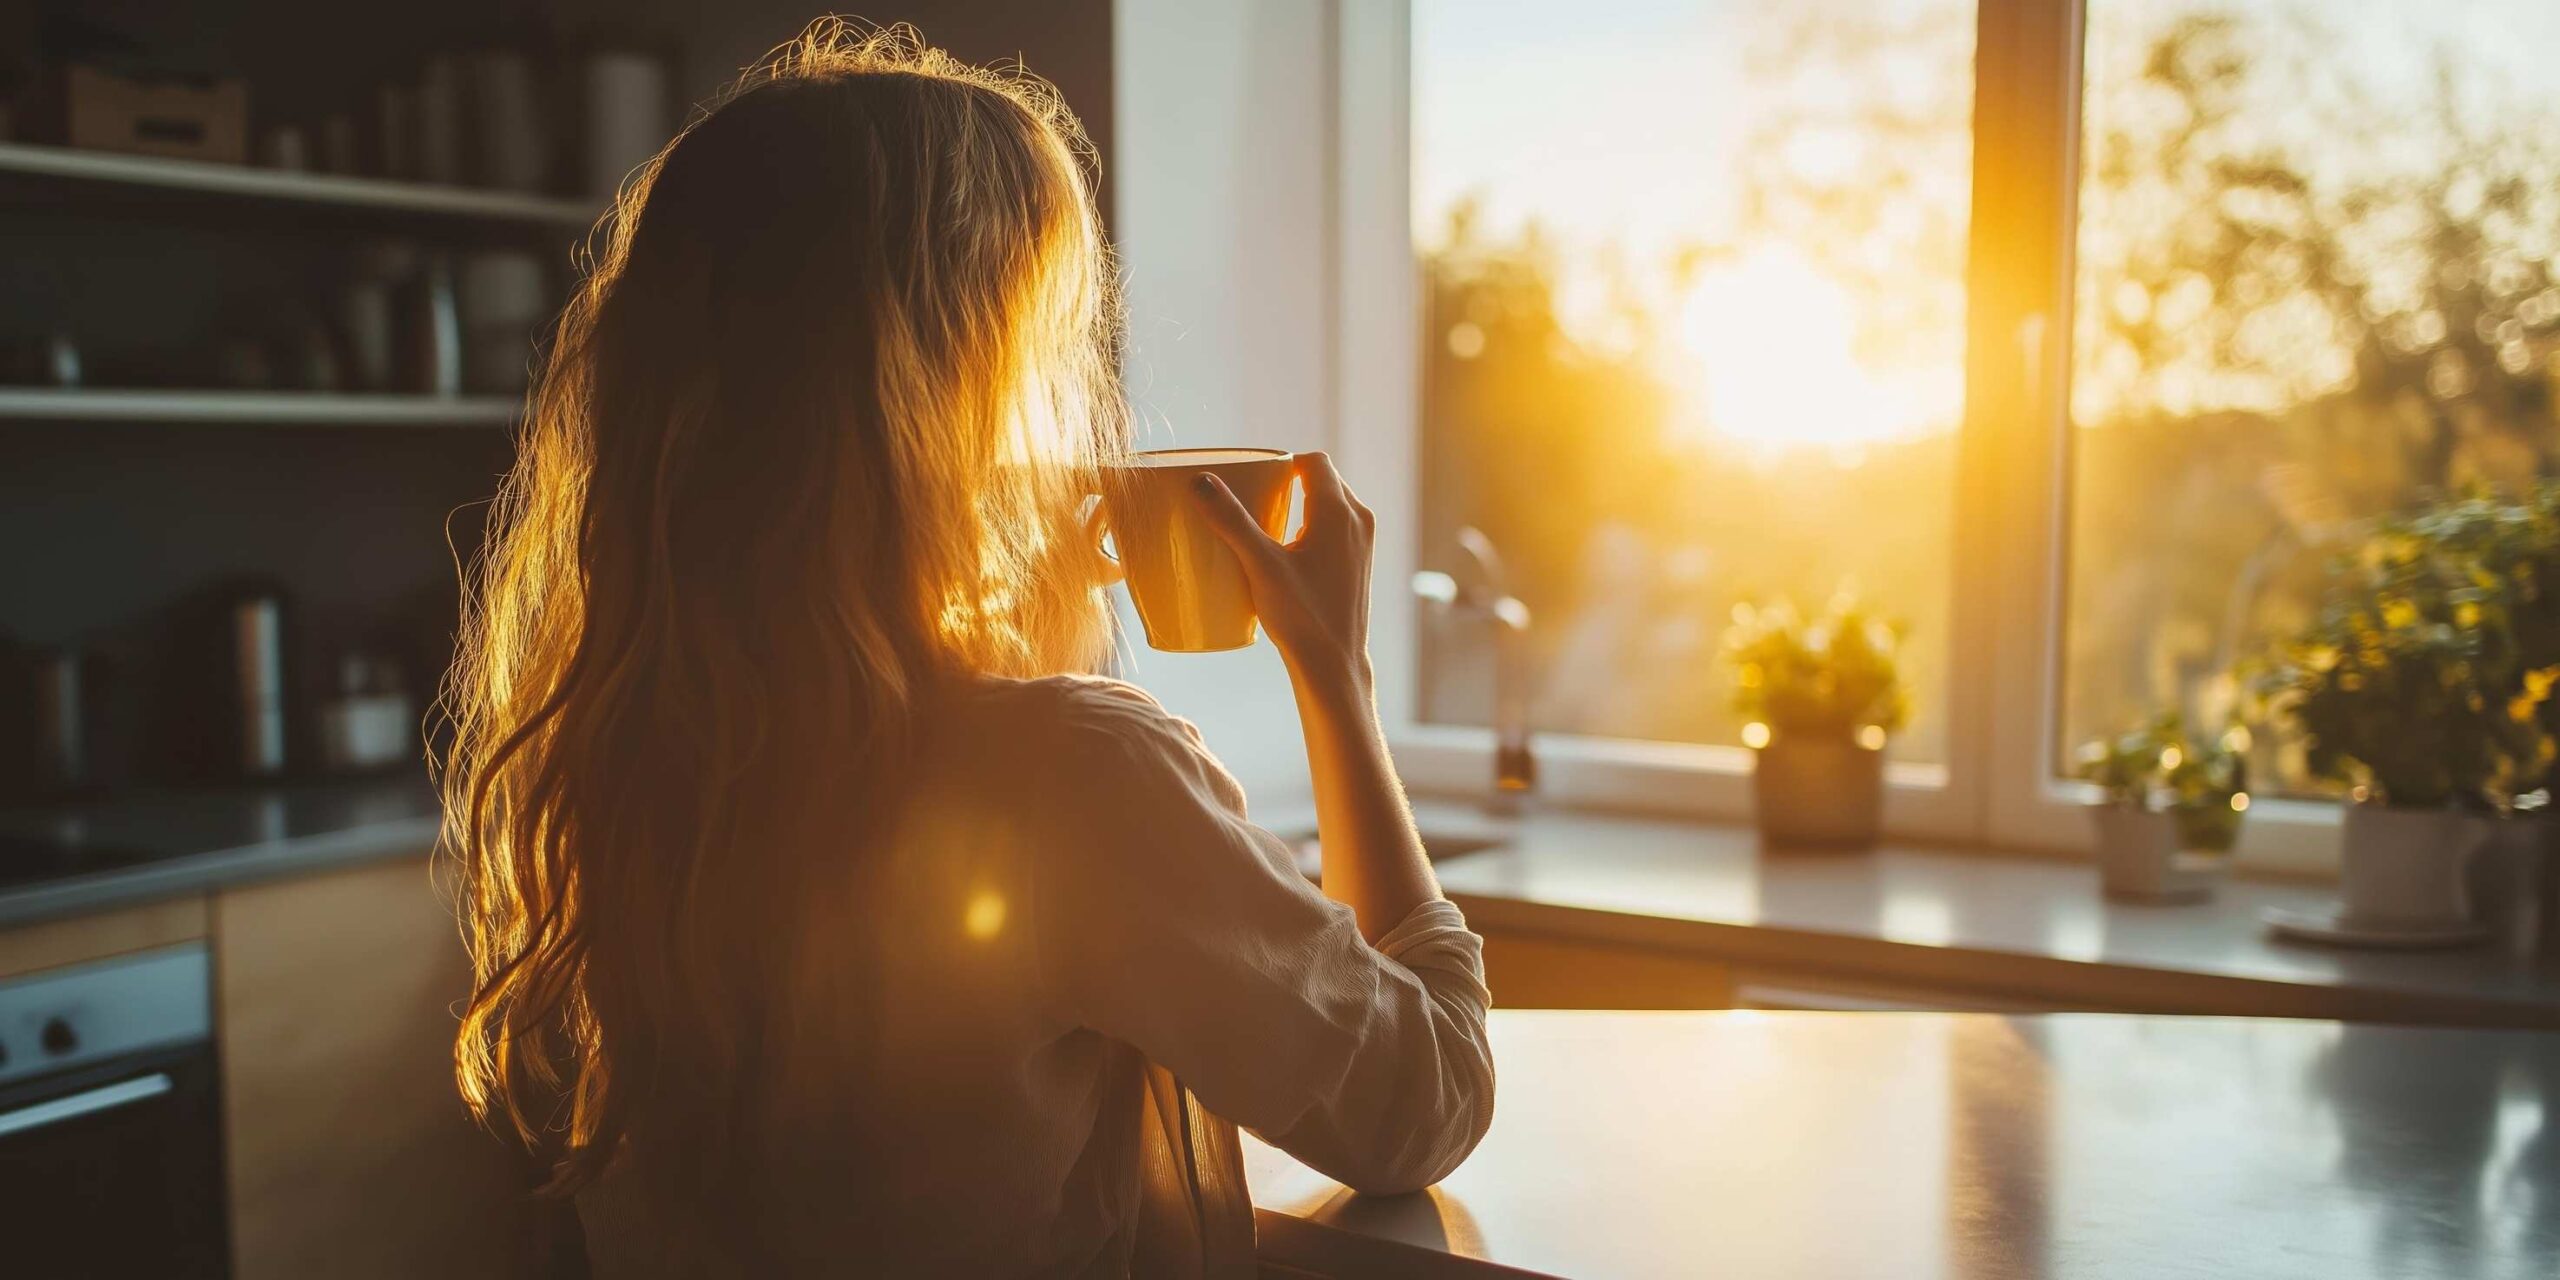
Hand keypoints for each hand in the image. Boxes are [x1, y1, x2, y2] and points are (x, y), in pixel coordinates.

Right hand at [1193, 451, 1375, 691]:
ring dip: (1301, 504)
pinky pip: (1336, 527)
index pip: (1314, 462)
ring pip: (1331, 504)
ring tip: (1266, 523)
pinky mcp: (1359, 564)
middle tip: (1255, 497)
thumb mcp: (1260, 565)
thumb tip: (1202, 482)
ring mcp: (1363, 543)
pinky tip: (1287, 549)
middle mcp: (1358, 521)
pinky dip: (1313, 526)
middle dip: (1290, 482)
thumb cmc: (1301, 616)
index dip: (1284, 463)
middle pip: (1323, 480)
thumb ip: (1231, 521)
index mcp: (1339, 512)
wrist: (1334, 664)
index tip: (1255, 476)